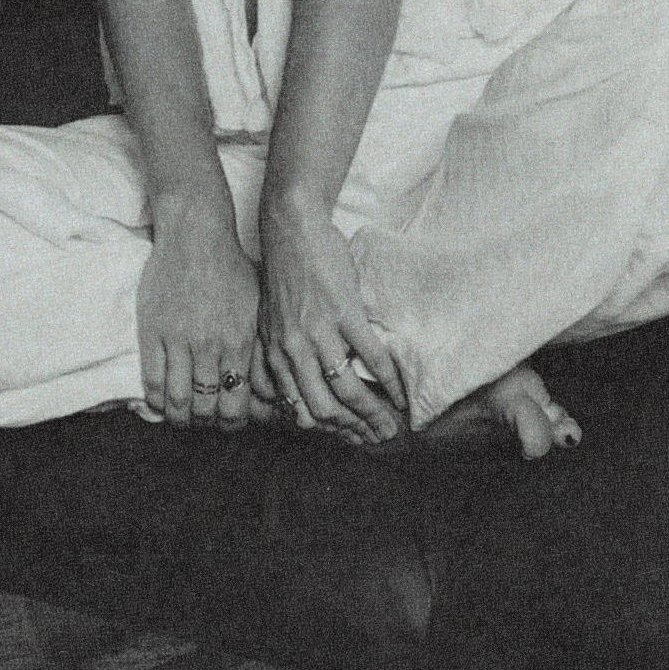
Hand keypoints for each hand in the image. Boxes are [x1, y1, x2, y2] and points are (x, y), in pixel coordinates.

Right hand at [136, 197, 259, 430]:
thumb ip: (255, 343)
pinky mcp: (154, 331)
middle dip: (205, 423)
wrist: (195, 233)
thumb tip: (263, 378)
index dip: (231, 422)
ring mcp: (180, 340)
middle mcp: (211, 346)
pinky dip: (156, 400)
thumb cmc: (229, 266)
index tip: (226, 421)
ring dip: (180, 417)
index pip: (236, 404)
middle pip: (207, 409)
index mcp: (239, 341)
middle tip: (203, 420)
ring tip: (181, 415)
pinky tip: (161, 402)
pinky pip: (153, 381)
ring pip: (179, 402)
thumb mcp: (255, 304)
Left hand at [256, 202, 405, 444]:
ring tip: (391, 425)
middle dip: (353, 432)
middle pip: (324, 410)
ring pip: (348, 391)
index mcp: (275, 355)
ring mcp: (319, 332)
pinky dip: (389, 381)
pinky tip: (401, 394)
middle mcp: (293, 350)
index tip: (347, 437)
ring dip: (373, 415)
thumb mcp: (267, 322)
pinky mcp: (344, 312)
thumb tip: (285, 391)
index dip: (326, 432)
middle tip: (376, 439)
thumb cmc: (282, 274)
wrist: (291, 230)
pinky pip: (371, 357)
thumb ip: (276, 355)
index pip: (299, 410)